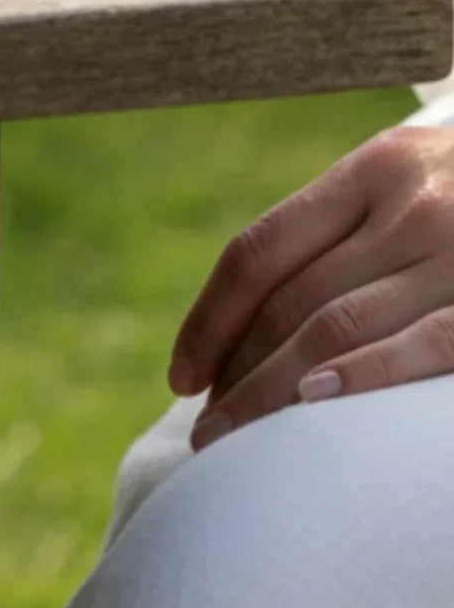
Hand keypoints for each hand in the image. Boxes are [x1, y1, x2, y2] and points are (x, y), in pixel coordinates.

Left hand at [171, 126, 453, 450]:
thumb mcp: (420, 177)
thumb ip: (350, 227)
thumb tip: (260, 313)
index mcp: (373, 168)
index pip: (259, 250)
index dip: (210, 317)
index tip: (181, 373)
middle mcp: (410, 202)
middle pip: (288, 297)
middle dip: (237, 369)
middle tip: (207, 429)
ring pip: (337, 324)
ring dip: (276, 389)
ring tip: (240, 439)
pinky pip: (424, 344)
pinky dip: (363, 373)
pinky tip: (317, 407)